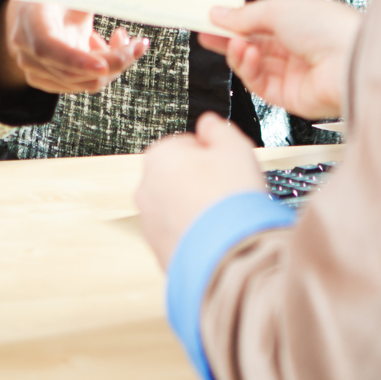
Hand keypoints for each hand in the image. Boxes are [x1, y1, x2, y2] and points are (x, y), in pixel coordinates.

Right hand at [0, 0, 149, 94]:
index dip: (74, 59)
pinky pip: (85, 85)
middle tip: (140, 44)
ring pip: (85, 82)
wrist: (40, 8)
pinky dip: (106, 70)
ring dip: (114, 64)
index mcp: (32, 18)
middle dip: (113, 61)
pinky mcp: (49, 82)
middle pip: (74, 71)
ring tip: (124, 37)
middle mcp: (28, 49)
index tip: (103, 65)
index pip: (47, 46)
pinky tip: (110, 47)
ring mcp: (36, 69)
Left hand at [137, 113, 265, 268]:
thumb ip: (216, 128)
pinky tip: (216, 237)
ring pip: (177, 206)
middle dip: (201, 181)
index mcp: (159, 157)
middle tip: (226, 191)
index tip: (225, 166)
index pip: (186, 145)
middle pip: (179, 176)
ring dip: (197, 208)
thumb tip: (207, 123)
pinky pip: (179, 234)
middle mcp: (146, 189)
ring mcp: (149, 223)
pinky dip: (194, 234)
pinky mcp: (158, 251)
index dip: (211, 154)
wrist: (229, 256)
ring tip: (223, 218)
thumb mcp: (234, 146)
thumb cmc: (230, 200)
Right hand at [199, 0, 361, 119]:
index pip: (259, 22)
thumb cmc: (327, 28)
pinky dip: (248, 69)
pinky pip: (259, 83)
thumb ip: (244, 16)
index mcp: (299, 22)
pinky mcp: (289, 96)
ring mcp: (293, 73)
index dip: (234, 21)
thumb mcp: (278, 10)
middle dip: (228, 39)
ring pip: (253, 65)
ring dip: (239, 53)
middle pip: (253, 44)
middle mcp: (297, 48)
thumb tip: (218, 13)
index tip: (210, 19)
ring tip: (234, 43)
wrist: (349, 62)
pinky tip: (247, 55)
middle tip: (205, 35)